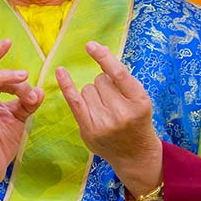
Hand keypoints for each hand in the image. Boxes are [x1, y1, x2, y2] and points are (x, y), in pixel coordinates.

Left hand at [57, 41, 162, 197]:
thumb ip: (122, 78)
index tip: (90, 45)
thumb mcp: (140, 99)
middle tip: (115, 103)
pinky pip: (74, 101)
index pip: (118, 74)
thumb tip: (98, 49)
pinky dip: (66, 85)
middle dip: (105, 85)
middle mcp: (121, 113)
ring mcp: (103, 123)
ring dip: (94, 94)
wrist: (135, 155)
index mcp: (139, 101)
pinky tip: (60, 71)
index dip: (103, 57)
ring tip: (106, 111)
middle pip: (101, 80)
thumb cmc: (137, 121)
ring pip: (88, 89)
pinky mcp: (88, 130)